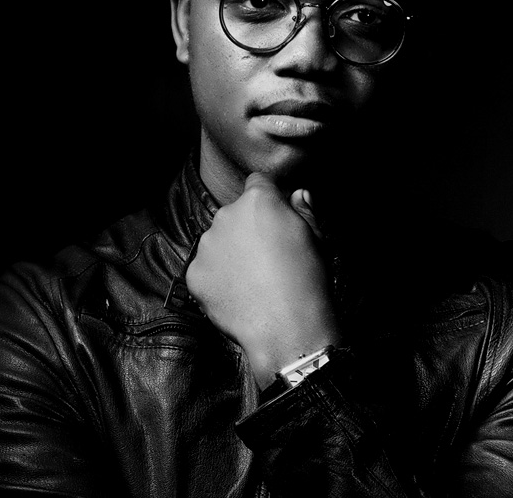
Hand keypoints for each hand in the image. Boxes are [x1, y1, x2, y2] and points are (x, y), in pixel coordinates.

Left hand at [185, 172, 339, 387]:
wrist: (287, 328)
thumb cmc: (307, 281)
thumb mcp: (317, 239)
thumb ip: (303, 210)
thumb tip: (298, 194)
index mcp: (257, 202)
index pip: (257, 183)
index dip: (268, 199)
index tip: (274, 218)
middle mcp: (226, 217)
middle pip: (234, 215)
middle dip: (246, 229)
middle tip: (266, 257)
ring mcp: (207, 246)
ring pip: (217, 243)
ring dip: (229, 254)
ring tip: (252, 280)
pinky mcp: (195, 274)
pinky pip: (205, 270)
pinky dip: (217, 280)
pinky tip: (239, 294)